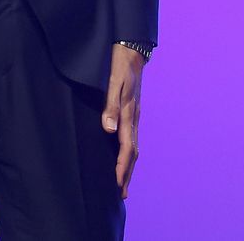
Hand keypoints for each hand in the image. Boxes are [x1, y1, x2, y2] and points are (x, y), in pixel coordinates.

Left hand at [101, 43, 145, 198]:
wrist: (132, 50)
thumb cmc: (120, 65)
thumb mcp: (114, 82)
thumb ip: (110, 105)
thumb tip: (108, 129)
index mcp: (129, 113)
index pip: (126, 147)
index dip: (121, 167)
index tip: (116, 184)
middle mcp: (134, 117)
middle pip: (133, 152)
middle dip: (126, 173)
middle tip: (121, 194)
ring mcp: (135, 115)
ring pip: (134, 146)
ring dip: (128, 166)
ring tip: (122, 182)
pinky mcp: (133, 111)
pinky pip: (132, 138)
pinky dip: (128, 153)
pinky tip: (123, 156)